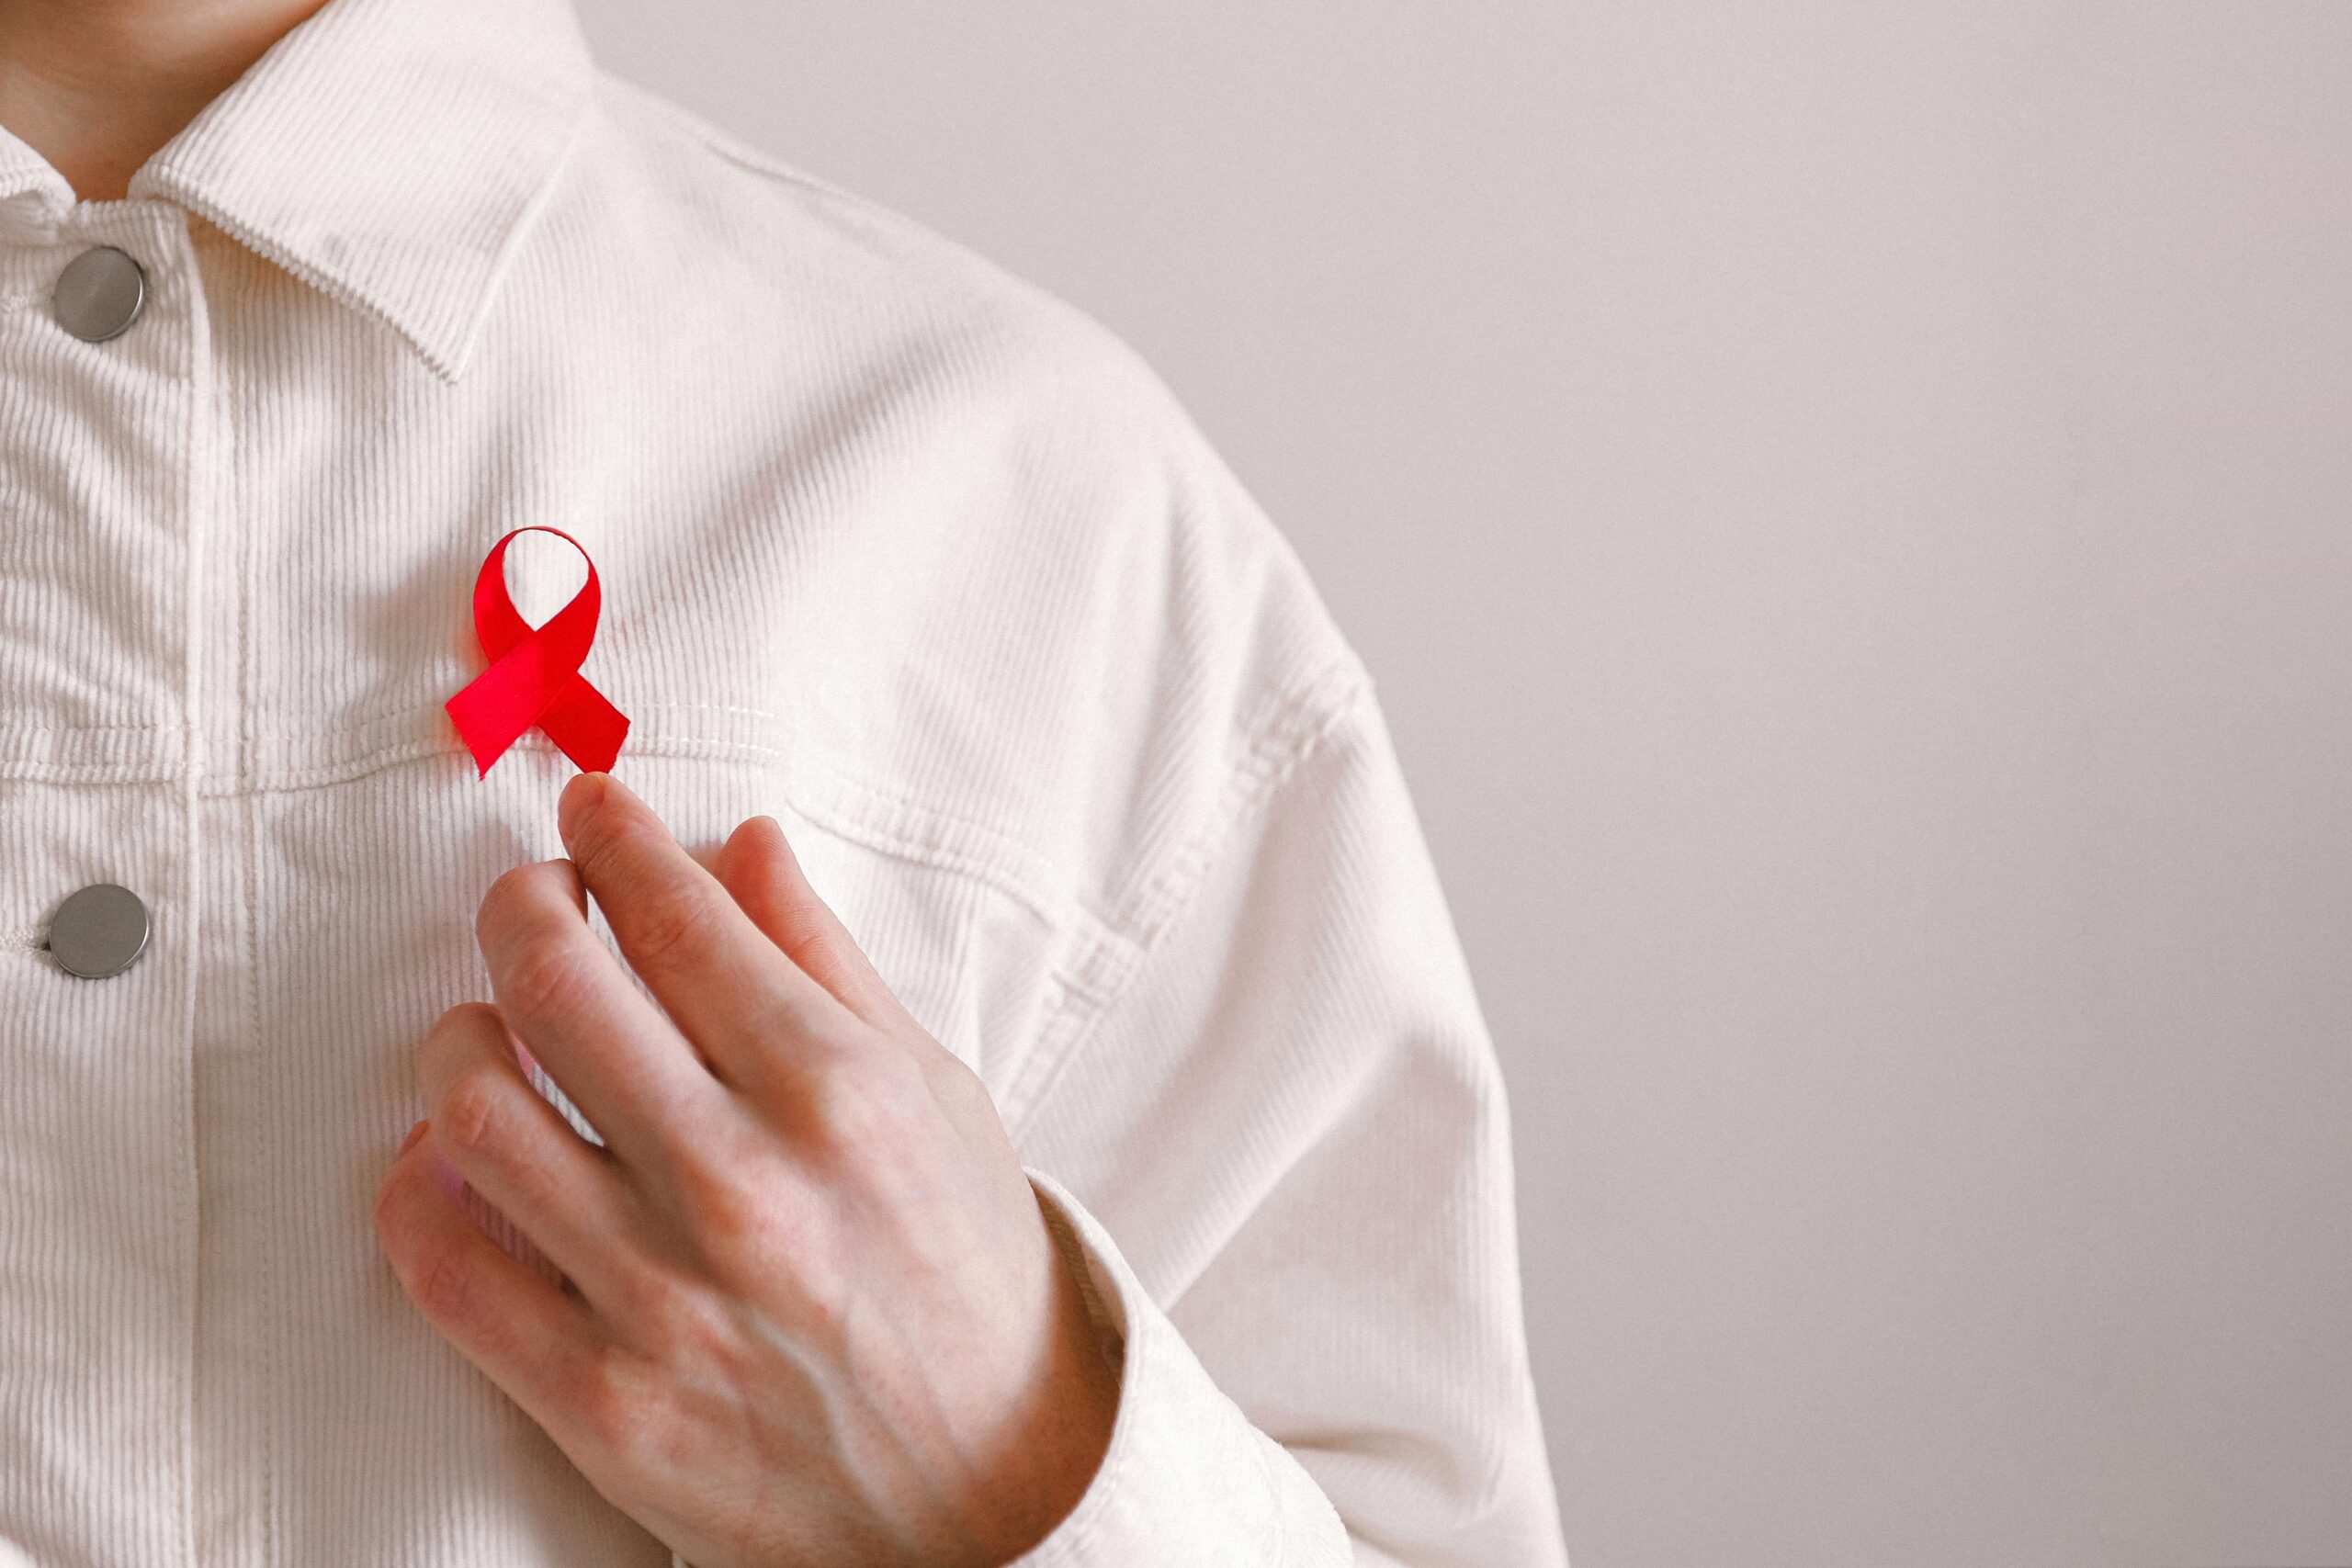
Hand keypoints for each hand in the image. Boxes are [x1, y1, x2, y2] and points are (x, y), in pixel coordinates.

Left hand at [372, 773, 1120, 1567]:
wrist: (992, 1489)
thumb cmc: (969, 1278)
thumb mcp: (937, 1095)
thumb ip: (828, 964)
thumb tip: (740, 845)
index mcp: (836, 1092)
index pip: (675, 912)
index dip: (612, 836)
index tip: (590, 810)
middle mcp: (739, 1184)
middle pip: (551, 981)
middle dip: (520, 902)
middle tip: (533, 896)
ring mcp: (658, 1297)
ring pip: (471, 1109)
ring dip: (460, 1035)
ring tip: (492, 1028)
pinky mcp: (598, 1399)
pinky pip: (446, 1267)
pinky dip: (419, 1187)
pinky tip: (449, 1152)